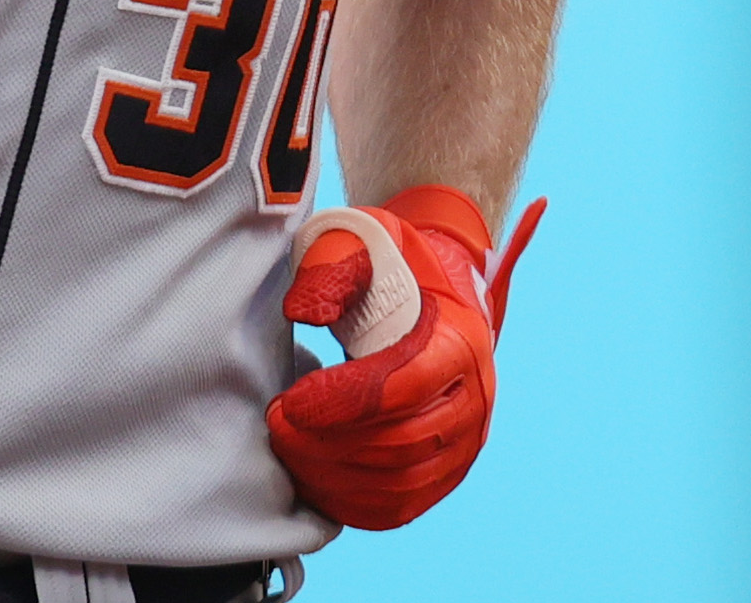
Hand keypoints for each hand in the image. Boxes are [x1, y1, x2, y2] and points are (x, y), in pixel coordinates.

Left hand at [265, 184, 543, 529]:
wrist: (437, 294)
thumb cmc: (392, 269)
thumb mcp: (363, 244)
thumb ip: (330, 270)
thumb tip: (301, 312)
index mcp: (459, 342)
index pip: (402, 388)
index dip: (340, 403)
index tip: (288, 402)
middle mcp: (473, 399)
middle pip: (400, 444)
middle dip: (328, 443)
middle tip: (276, 427)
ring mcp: (465, 442)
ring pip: (400, 482)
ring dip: (335, 475)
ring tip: (288, 449)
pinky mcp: (447, 471)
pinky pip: (403, 506)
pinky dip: (355, 505)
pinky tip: (314, 480)